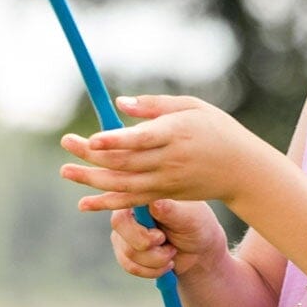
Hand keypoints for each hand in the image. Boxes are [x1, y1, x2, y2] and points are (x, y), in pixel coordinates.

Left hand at [58, 94, 263, 214]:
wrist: (241, 169)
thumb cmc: (216, 129)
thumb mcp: (192, 106)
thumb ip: (154, 105)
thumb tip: (118, 103)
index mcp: (175, 134)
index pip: (141, 140)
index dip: (115, 141)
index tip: (92, 138)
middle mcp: (168, 161)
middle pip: (124, 162)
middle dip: (91, 155)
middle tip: (66, 142)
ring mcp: (165, 182)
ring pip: (123, 185)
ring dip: (91, 180)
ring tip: (65, 172)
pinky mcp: (164, 195)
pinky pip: (131, 202)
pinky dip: (107, 204)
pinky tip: (84, 203)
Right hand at [105, 198, 227, 282]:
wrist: (199, 252)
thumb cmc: (197, 226)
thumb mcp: (190, 217)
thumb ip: (171, 210)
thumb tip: (153, 203)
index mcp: (144, 192)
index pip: (125, 198)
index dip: (138, 219)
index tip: (160, 236)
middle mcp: (129, 208)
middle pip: (119, 223)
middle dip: (146, 242)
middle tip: (165, 241)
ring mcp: (124, 230)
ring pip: (127, 250)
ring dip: (155, 259)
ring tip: (171, 252)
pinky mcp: (124, 250)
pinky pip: (129, 265)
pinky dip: (151, 270)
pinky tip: (164, 264)